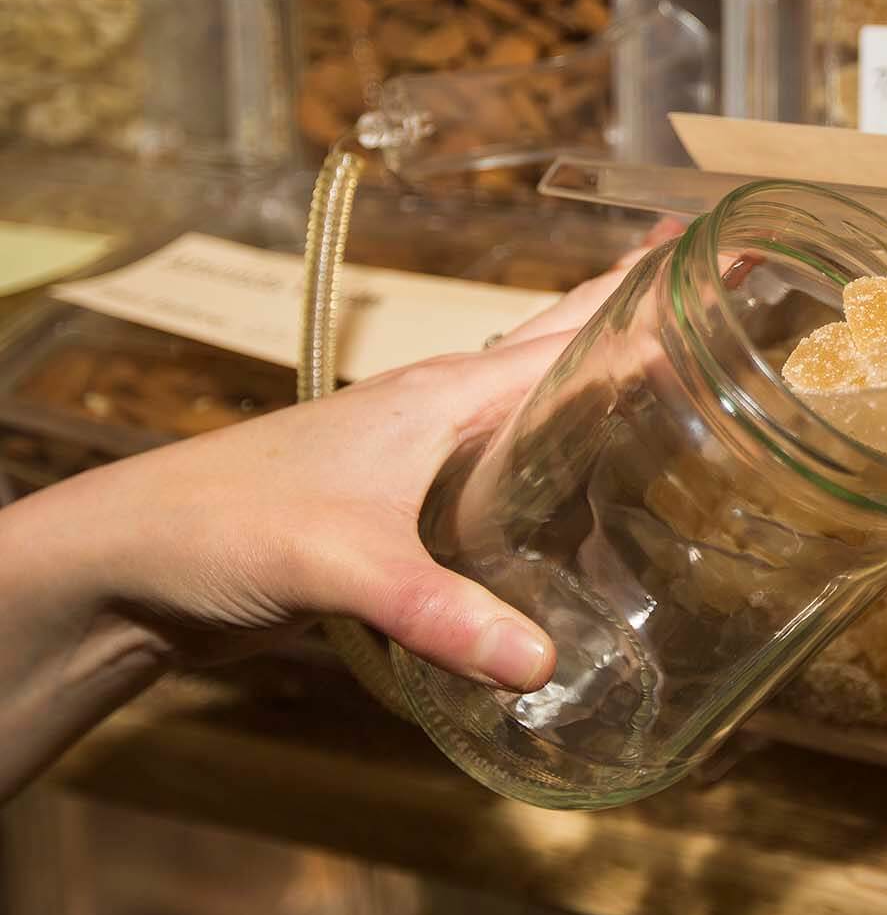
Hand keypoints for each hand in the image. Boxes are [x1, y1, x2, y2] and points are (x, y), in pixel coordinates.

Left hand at [0, 219, 682, 692]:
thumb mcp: (341, 564)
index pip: (570, 331)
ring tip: (675, 370)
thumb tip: (540, 664)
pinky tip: (581, 489)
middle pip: (563, 347)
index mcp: (443, 398)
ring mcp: (423, 457)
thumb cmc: (224, 525)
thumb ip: (439, 613)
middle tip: (725, 282)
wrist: (133, 560)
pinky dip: (561, 454)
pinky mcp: (408, 508)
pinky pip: (511, 466)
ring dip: (603, 377)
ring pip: (537, 402)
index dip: (650, 291)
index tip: (726, 250)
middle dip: (645, 312)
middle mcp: (442, 413)